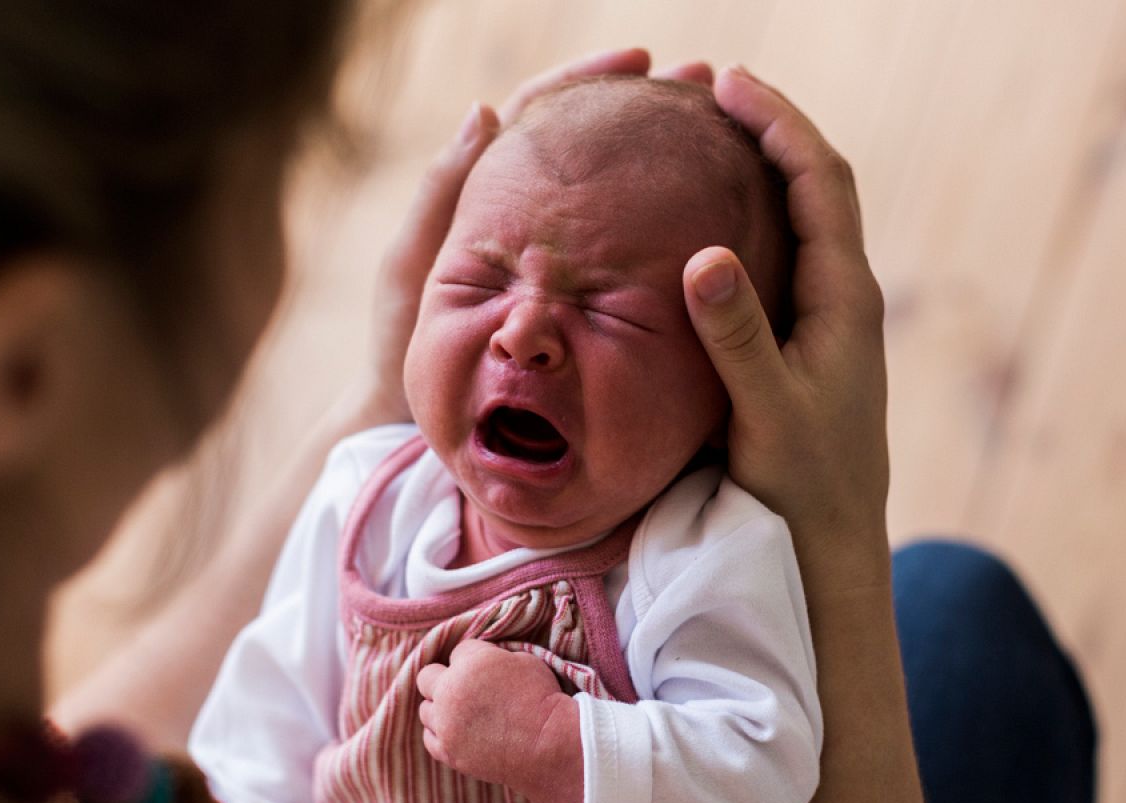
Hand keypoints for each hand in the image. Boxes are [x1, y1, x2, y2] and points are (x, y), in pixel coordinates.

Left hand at [355, 48, 713, 425]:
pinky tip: (709, 219)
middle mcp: (533, 217)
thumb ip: (442, 194)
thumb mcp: (414, 265)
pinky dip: (664, 228)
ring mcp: (562, 259)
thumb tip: (486, 110)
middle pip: (595, 144)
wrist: (415, 418)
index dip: (589, 80)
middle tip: (702, 84)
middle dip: (648, 108)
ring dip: (665, 160)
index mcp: (490, 193)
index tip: (639, 61)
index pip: (544, 113)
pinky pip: (627, 255)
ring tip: (721, 134)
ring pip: (618, 195)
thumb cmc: (404, 344)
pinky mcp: (583, 300)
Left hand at [416, 640, 583, 802]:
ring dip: (440, 708)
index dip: (475, 659)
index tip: (489, 671)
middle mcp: (450, 691)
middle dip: (443, 678)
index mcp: (471, 662)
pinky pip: (430, 737)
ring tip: (464, 714)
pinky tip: (459, 732)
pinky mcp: (448, 751)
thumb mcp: (525, 660)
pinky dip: (441, 733)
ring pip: (425, 710)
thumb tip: (483, 660)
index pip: (458, 651)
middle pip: (427, 676)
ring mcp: (445, 724)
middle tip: (465, 688)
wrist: (550, 745)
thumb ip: (493, 657)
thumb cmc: (543, 700)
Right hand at [682, 66, 889, 582]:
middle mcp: (845, 297)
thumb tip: (706, 255)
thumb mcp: (765, 413)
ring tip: (708, 134)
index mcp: (845, 298)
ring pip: (801, 217)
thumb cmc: (802, 486)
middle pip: (816, 184)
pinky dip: (751, 216)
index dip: (778, 122)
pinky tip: (709, 221)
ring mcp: (829, 319)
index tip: (726, 82)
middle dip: (769, 127)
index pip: (820, 181)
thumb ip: (737, 337)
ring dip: (762, 167)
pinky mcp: (807, 343)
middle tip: (710, 88)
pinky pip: (783, 255)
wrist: (832, 546)